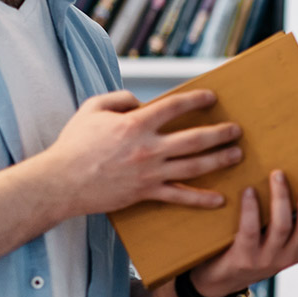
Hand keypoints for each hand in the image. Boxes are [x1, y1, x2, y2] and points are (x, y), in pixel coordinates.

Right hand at [41, 89, 243, 216]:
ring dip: (219, 160)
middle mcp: (149, 148)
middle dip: (220, 133)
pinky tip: (219, 199)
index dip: (197, 99)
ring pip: (194, 166)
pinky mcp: (146, 193)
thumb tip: (139, 101)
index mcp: (136, 123)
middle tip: (237, 130)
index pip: (175, 106)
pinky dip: (201, 199)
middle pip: (195, 138)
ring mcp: (149, 173)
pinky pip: (179, 197)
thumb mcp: (92, 109)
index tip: (212, 97)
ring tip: (236, 155)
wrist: (61, 182)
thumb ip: (118, 98)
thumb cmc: (74, 144)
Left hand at [187, 169, 297, 296]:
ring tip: (277, 174)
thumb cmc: (246, 248)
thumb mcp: (272, 237)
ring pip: (282, 226)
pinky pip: (250, 231)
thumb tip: (295, 176)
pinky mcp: (244, 259)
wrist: (215, 282)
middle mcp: (289, 255)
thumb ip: (286, 216)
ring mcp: (267, 259)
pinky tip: (249, 191)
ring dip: (281, 198)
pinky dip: (251, 209)